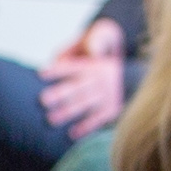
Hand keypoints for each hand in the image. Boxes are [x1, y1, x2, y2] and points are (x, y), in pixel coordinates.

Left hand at [38, 18, 127, 138]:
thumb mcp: (99, 37)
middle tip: (43, 100)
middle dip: (61, 93)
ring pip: (85, 104)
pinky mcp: (111, 109)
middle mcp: (101, 79)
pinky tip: (72, 134)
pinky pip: (98, 118)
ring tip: (51, 119)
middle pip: (78, 87)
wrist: (129, 71)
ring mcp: (107, 95)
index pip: (73, 66)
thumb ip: (84, 44)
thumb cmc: (99, 53)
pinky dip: (86, 127)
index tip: (41, 73)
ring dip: (68, 112)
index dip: (57, 70)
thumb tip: (78, 56)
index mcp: (94, 63)